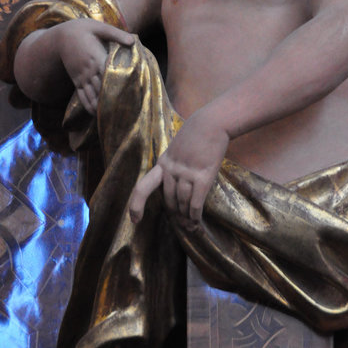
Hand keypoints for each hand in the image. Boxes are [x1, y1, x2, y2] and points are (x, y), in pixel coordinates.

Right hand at [55, 20, 133, 114]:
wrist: (60, 37)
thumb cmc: (82, 29)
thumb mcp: (99, 27)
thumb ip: (116, 34)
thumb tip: (133, 41)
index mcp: (97, 56)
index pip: (110, 73)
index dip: (119, 82)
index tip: (131, 92)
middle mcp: (89, 70)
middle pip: (102, 88)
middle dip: (113, 98)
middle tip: (126, 110)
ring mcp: (82, 77)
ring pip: (93, 95)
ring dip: (101, 106)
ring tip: (112, 117)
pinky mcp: (77, 80)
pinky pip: (82, 96)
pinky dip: (89, 106)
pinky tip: (96, 114)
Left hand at [129, 106, 228, 225]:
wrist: (211, 122)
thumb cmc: (196, 134)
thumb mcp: (177, 148)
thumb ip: (174, 165)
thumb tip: (175, 186)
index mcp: (163, 163)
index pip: (143, 187)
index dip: (136, 205)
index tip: (135, 219)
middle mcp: (172, 170)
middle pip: (168, 199)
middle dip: (174, 213)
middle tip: (179, 223)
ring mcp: (187, 173)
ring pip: (182, 203)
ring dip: (185, 216)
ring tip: (189, 225)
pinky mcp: (203, 176)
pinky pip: (196, 202)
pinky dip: (195, 214)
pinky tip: (196, 221)